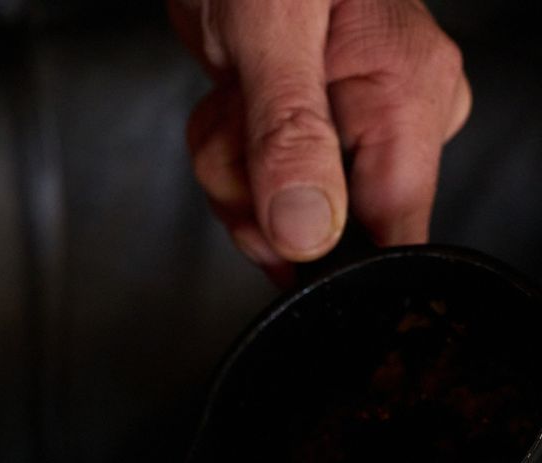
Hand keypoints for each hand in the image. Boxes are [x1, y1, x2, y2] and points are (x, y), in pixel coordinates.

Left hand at [170, 0, 471, 277]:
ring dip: (231, 172)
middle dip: (257, 199)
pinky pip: (257, 193)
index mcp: (409, 91)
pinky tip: (232, 103)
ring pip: (278, 220)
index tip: (280, 227)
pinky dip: (226, 157)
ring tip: (234, 98)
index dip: (332, 257)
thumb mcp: (268, 31)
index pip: (395, 232)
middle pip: (323, 236)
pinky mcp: (309, 137)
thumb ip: (288, 136)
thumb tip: (307, 232)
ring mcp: (348, 131)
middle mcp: (390, 118)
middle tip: (240, 126)